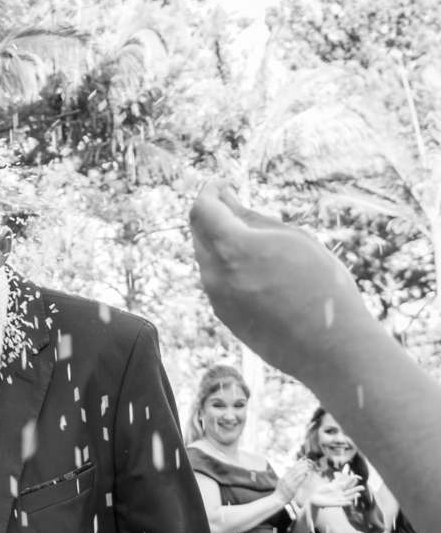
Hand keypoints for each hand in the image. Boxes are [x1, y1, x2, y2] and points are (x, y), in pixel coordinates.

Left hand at [190, 181, 366, 387]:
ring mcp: (217, 298)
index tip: (224, 185)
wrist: (333, 347)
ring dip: (222, 243)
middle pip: (200, 232)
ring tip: (260, 246)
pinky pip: (216, 281)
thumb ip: (251, 218)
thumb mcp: (293, 239)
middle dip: (215, 216)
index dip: (210, 191)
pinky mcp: (224, 317)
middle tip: (241, 208)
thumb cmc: (322, 285)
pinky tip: (260, 273)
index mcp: (233, 248)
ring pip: (207, 258)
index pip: (202, 209)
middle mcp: (216, 274)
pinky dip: (228, 268)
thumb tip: (225, 200)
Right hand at [274, 461, 310, 505]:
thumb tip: (287, 468)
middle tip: (309, 460)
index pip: (292, 467)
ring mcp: (289, 483)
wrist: (278, 499)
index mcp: (284, 476)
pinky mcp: (292, 488)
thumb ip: (285, 475)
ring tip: (310, 465)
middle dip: (303, 464)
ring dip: (304, 469)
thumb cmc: (280, 491)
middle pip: (295, 469)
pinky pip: (298, 482)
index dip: (298, 462)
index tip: (303, 458)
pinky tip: (306, 474)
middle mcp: (286, 478)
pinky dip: (302, 477)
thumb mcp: (281, 481)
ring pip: (297, 474)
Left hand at [304, 468, 362, 509]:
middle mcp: (340, 493)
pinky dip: (346, 503)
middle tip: (363, 487)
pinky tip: (350, 502)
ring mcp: (338, 498)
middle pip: (350, 491)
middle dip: (356, 489)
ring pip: (347, 497)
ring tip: (359, 494)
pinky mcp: (334, 503)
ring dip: (353, 496)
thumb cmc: (321, 490)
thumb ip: (336, 483)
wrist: (314, 497)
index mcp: (339, 487)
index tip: (359, 477)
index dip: (352, 480)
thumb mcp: (329, 485)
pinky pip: (341, 504)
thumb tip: (344, 479)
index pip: (347, 483)